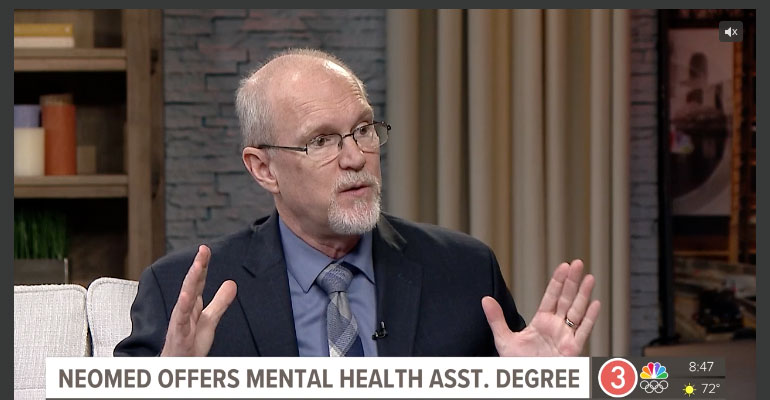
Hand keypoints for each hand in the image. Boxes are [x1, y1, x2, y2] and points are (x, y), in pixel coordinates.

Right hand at [161, 245, 236, 355]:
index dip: (202, 265)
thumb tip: (232, 283)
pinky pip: (180, 320)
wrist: (179, 367)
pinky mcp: (179, 335)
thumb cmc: (190, 345)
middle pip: (191, 284)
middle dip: (197, 266)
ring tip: (198, 265)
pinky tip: (186, 295)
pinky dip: (182, 307)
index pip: (198, 281)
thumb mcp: (210, 320)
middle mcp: (184, 310)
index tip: (206, 249)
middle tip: (203, 250)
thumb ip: (220, 302)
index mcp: (191, 305)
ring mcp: (180, 321)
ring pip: (185, 297)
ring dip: (191, 280)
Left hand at [482, 259, 599, 355]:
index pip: (551, 297)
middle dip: (573, 282)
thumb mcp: (504, 340)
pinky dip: (590, 318)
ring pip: (577, 311)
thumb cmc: (517, 365)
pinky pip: (583, 332)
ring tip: (589, 278)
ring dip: (584, 295)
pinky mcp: (572, 350)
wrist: (526, 383)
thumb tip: (485, 300)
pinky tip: (595, 303)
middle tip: (578, 264)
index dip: (558, 281)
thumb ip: (496, 319)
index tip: (564, 266)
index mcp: (541, 322)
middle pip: (566, 299)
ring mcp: (565, 337)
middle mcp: (555, 327)